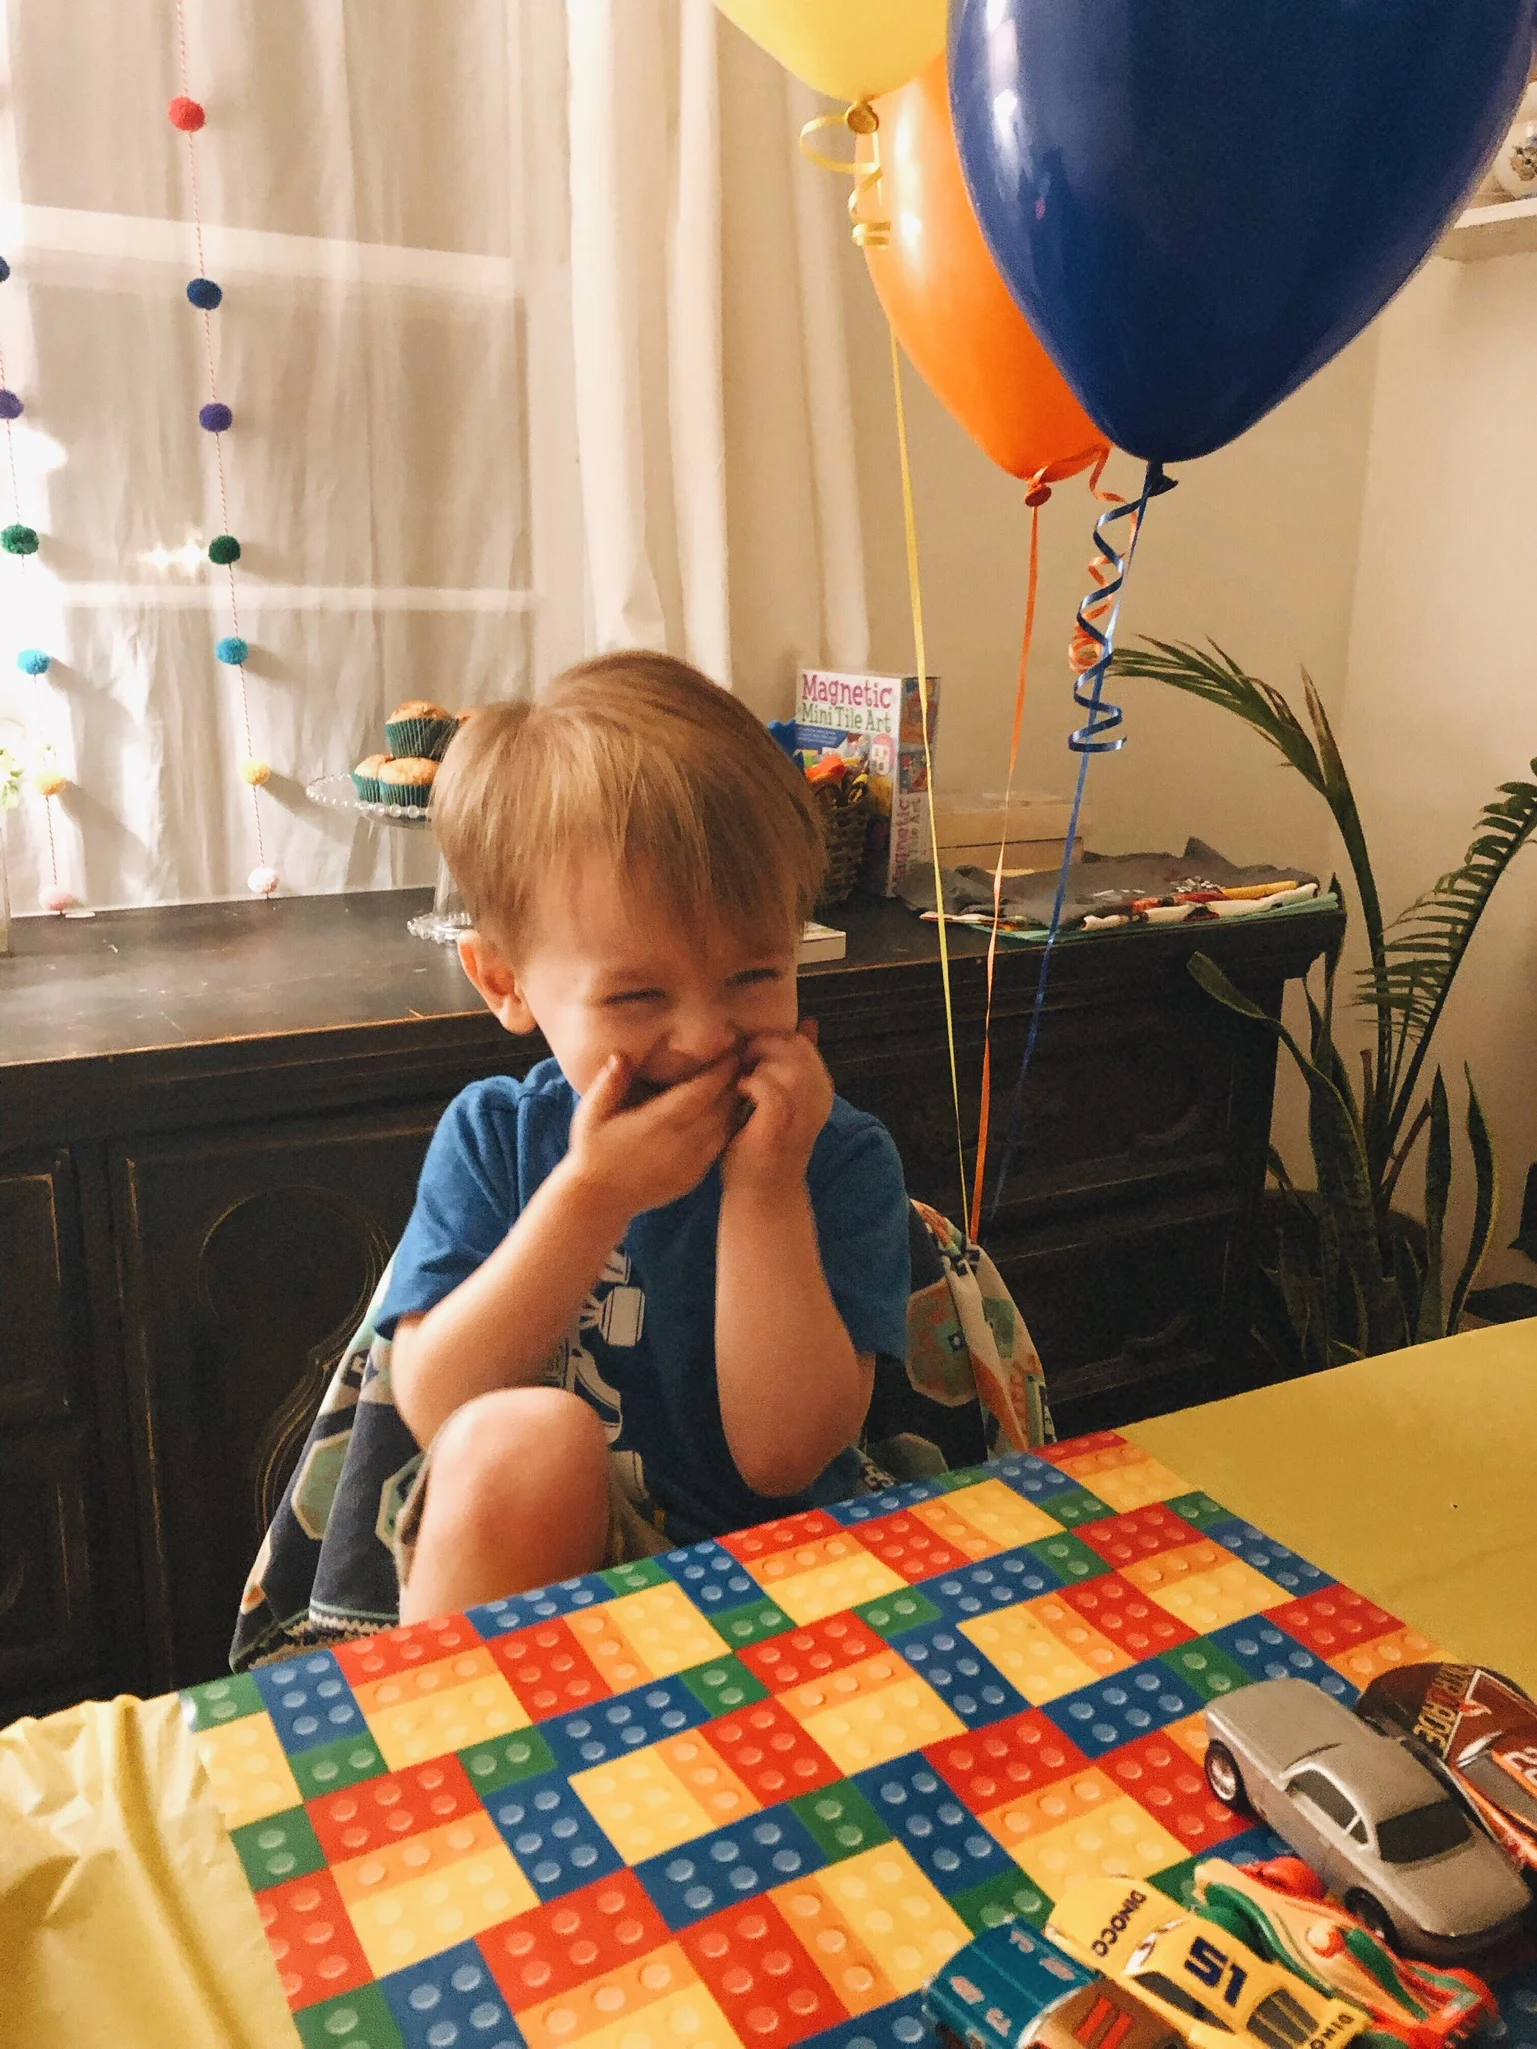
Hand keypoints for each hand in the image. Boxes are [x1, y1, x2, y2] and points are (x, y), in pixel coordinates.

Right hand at [565, 1050, 740, 1223]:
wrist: (600, 1201)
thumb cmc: (593, 1152)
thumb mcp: (590, 1116)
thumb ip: (608, 1084)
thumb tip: (622, 1055)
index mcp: (657, 1124)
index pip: (701, 1092)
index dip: (720, 1071)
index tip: (731, 1051)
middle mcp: (680, 1144)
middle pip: (721, 1107)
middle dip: (734, 1082)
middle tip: (744, 1059)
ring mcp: (690, 1163)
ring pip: (726, 1127)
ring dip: (735, 1104)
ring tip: (741, 1080)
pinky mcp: (694, 1177)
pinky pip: (720, 1146)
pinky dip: (729, 1126)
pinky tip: (729, 1111)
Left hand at [721, 1021, 832, 1195]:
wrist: (763, 1192)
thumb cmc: (767, 1143)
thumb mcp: (785, 1096)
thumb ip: (795, 1062)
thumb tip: (809, 1022)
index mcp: (822, 1088)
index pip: (802, 1042)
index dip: (772, 1041)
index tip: (752, 1056)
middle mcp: (819, 1097)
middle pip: (795, 1046)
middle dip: (762, 1047)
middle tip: (743, 1064)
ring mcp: (802, 1111)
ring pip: (784, 1062)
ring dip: (755, 1065)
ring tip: (742, 1079)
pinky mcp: (780, 1124)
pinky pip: (768, 1086)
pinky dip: (750, 1083)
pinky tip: (741, 1093)